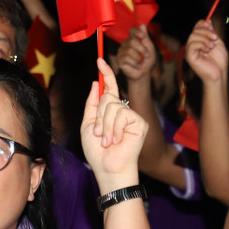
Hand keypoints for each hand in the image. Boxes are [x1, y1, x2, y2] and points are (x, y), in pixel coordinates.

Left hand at [81, 59, 146, 191]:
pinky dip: (114, 128)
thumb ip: (92, 104)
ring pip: (113, 105)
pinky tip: (116, 141)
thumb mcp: (88, 125)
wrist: (108, 168)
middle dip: (99, 116)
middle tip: (99, 135)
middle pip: (108, 97)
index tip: (100, 60)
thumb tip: (96, 83)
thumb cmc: (97, 152)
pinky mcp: (139, 122)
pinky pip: (122, 114)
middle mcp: (123, 111)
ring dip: (104, 125)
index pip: (110, 88)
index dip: (106, 74)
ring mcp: (132, 116)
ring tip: (107, 141)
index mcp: (110, 111)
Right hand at [114, 26, 157, 83]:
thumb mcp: (150, 48)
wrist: (144, 73)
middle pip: (132, 41)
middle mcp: (126, 43)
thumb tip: (142, 24)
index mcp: (134, 39)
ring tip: (141, 62)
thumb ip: (146, 37)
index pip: (132, 30)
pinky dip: (135, 63)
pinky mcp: (119, 59)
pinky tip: (137, 66)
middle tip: (147, 56)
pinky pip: (126, 58)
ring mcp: (121, 51)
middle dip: (142, 49)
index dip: (137, 32)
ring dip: (139, 58)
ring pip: (130, 51)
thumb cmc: (147, 60)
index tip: (143, 37)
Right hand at [185, 20, 228, 83]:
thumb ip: (212, 33)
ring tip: (212, 46)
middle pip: (195, 30)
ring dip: (205, 38)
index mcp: (199, 40)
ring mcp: (190, 51)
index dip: (202, 24)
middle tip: (215, 38)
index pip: (196, 27)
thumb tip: (208, 20)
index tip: (210, 25)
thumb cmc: (219, 61)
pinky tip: (208, 49)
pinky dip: (201, 44)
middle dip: (206, 31)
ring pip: (193, 36)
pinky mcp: (189, 56)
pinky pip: (192, 45)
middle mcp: (193, 44)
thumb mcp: (218, 43)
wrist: (219, 74)